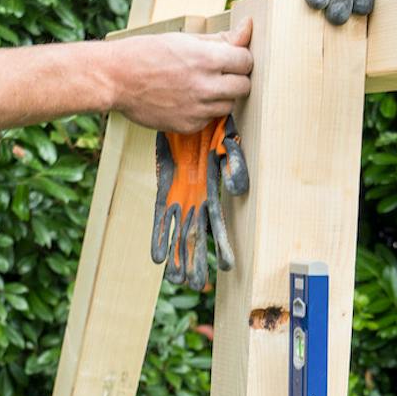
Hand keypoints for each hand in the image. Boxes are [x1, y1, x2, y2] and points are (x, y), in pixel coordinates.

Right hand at [108, 19, 253, 133]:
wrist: (114, 79)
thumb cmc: (146, 53)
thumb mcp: (183, 39)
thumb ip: (219, 39)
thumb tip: (247, 30)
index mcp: (205, 58)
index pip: (246, 61)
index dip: (241, 58)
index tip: (233, 58)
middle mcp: (204, 86)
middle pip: (244, 87)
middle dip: (236, 79)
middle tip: (221, 74)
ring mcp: (196, 109)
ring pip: (229, 105)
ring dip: (222, 96)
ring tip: (200, 86)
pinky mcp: (187, 125)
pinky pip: (209, 119)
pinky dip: (204, 111)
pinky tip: (186, 100)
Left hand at [152, 116, 246, 290]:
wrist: (189, 110)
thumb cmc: (214, 125)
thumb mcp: (227, 142)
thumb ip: (234, 163)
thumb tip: (238, 189)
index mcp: (215, 191)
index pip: (219, 225)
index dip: (222, 246)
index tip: (227, 267)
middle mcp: (198, 198)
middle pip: (197, 236)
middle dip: (197, 260)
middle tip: (196, 284)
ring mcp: (180, 196)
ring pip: (179, 232)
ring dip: (178, 255)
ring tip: (177, 279)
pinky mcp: (165, 190)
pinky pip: (161, 217)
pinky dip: (159, 237)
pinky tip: (157, 258)